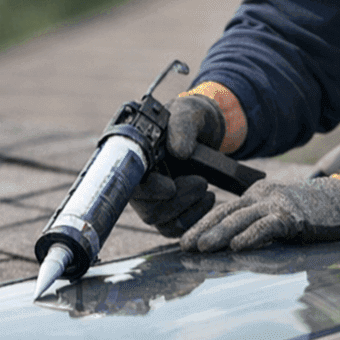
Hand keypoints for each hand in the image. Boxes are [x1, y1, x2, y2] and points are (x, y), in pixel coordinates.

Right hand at [130, 94, 227, 236]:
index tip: (170, 187)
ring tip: (208, 191)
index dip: (149, 191)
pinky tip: (209, 200)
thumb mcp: (189, 112)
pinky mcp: (170, 209)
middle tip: (202, 183)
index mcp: (135, 158)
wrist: (205, 128)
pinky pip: (177, 227)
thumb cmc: (191, 117)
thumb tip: (179, 152)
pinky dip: (195, 218)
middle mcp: (140, 182)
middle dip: (178, 200)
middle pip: (148, 210)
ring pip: (163, 223)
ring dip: (189, 211)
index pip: (131, 185)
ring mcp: (154, 199)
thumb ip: (183, 126)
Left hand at [180, 178, 339, 251]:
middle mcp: (262, 196)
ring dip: (220, 233)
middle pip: (227, 212)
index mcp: (255, 195)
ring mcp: (277, 204)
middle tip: (184, 245)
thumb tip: (229, 246)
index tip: (184, 241)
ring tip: (202, 247)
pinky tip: (238, 247)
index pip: (222, 210)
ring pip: (242, 218)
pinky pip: (268, 226)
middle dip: (203, 229)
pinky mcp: (293, 216)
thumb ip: (255, 224)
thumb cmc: (308, 214)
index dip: (201, 224)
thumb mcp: (275, 215)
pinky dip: (252, 236)